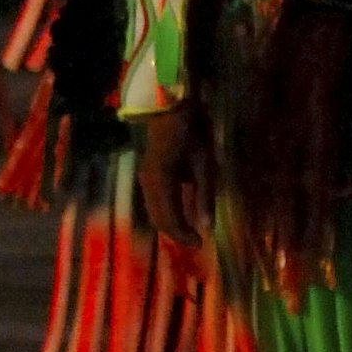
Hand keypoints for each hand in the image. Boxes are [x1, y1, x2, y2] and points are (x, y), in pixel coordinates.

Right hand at [133, 109, 212, 248]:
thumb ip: (204, 194)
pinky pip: (153, 200)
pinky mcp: (147, 173)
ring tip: (188, 230)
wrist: (169, 107)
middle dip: (175, 232)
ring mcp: (144, 176)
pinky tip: (179, 212)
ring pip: (153, 210)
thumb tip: (207, 225)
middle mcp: (148, 182)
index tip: (201, 244)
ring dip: (169, 223)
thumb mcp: (203, 163)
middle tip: (195, 241)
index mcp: (162, 181)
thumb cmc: (191, 131)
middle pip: (158, 217)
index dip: (183, 235)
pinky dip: (165, 212)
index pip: (170, 218)